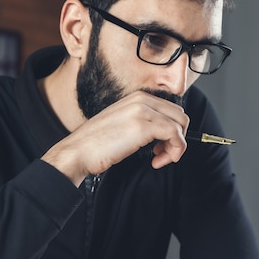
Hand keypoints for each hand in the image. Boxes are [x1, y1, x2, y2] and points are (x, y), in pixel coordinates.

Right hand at [42, 90, 189, 185]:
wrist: (78, 151)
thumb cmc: (97, 144)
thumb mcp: (124, 124)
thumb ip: (143, 122)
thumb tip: (165, 133)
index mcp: (137, 97)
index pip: (171, 110)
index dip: (172, 131)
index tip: (161, 147)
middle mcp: (141, 99)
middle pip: (180, 116)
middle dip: (177, 138)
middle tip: (162, 154)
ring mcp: (143, 110)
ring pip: (181, 125)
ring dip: (176, 146)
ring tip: (160, 159)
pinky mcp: (144, 125)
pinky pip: (176, 135)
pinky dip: (174, 151)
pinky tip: (157, 161)